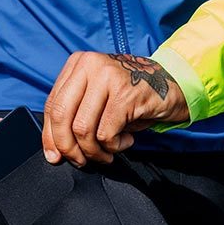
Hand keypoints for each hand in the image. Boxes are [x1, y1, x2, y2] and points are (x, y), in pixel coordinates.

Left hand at [42, 52, 189, 166]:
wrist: (172, 85)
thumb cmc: (133, 96)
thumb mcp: (99, 98)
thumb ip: (76, 114)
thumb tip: (54, 149)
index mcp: (77, 63)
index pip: (52, 104)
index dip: (50, 136)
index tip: (55, 156)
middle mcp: (89, 65)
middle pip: (62, 116)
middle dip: (68, 147)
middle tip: (80, 161)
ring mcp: (107, 77)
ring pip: (83, 128)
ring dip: (94, 151)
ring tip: (107, 153)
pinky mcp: (124, 94)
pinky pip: (106, 134)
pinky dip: (114, 147)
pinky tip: (126, 142)